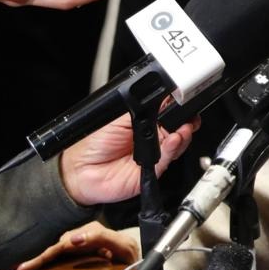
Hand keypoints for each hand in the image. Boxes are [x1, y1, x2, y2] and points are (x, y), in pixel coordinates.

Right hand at [16, 220, 139, 269]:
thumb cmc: (128, 249)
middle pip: (53, 248)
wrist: (136, 253)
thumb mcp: (119, 244)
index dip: (42, 257)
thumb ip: (99, 238)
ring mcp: (78, 244)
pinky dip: (45, 261)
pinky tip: (31, 268)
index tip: (24, 268)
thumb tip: (73, 239)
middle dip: (34, 259)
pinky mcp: (78, 252)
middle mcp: (80, 237)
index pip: (60, 246)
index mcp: (88, 234)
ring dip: (37, 261)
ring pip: (53, 252)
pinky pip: (59, 256)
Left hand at [58, 113, 197, 206]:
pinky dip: (173, 149)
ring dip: (183, 135)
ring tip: (180, 130)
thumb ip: (145, 110)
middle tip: (187, 118)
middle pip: (180, 127)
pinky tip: (172, 141)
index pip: (171, 113)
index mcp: (147, 122)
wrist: (80, 171)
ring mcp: (155, 154)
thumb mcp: (119, 118)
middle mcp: (154, 138)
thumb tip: (167, 98)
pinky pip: (168, 159)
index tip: (187, 102)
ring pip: (179, 144)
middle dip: (187, 121)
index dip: (181, 108)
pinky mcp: (154, 171)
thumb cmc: (93, 144)